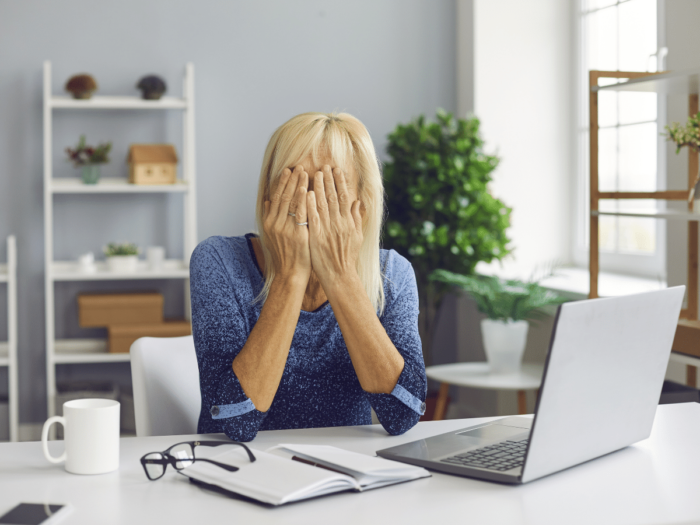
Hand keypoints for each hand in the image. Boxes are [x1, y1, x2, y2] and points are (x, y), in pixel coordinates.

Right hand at [263, 165, 310, 282]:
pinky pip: (301, 214)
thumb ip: (270, 217)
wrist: (290, 274)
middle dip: (291, 180)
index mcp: (269, 222)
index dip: (281, 183)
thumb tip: (267, 202)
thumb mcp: (272, 236)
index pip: (275, 197)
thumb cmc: (285, 255)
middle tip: (298, 166)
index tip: (287, 170)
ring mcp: (286, 229)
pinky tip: (309, 190)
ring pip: (292, 202)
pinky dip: (304, 201)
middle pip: (283, 196)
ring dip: (298, 185)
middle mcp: (275, 223)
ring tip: (305, 172)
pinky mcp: (298, 235)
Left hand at [306, 165, 362, 287]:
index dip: (341, 182)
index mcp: (349, 222)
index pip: (345, 197)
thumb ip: (357, 218)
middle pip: (334, 197)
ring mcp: (327, 230)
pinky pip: (312, 218)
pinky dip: (310, 205)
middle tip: (325, 166)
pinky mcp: (316, 237)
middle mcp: (339, 223)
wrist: (340, 275)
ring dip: (319, 188)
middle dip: (329, 180)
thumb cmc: (347, 257)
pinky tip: (307, 193)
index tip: (337, 170)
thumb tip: (358, 202)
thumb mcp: (357, 237)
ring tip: (316, 173)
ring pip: (323, 204)